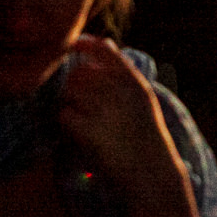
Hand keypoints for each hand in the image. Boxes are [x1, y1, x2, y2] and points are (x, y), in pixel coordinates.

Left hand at [58, 35, 177, 190]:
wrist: (152, 176)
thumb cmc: (146, 138)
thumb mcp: (143, 99)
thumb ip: (123, 71)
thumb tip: (104, 41)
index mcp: (134, 82)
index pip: (103, 49)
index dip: (84, 44)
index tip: (73, 48)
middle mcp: (120, 92)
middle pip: (79, 72)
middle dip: (73, 84)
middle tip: (79, 103)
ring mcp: (104, 110)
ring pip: (69, 91)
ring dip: (69, 103)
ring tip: (81, 118)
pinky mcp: (89, 131)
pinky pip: (64, 115)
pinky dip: (67, 123)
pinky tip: (79, 134)